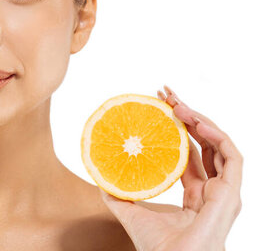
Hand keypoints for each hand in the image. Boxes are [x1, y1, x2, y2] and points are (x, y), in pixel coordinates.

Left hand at [99, 85, 242, 250]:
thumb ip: (117, 195)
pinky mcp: (231, 193)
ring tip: (177, 104)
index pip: (189, 153)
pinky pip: (232, 157)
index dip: (177, 129)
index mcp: (195, 194)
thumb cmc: (156, 247)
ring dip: (200, 120)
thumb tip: (98, 176)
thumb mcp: (131, 213)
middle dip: (187, 116)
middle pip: (203, 144)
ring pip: (218, 145)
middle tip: (167, 95)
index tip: (161, 107)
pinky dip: (217, 136)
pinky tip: (196, 121)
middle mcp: (212, 190)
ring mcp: (223, 191)